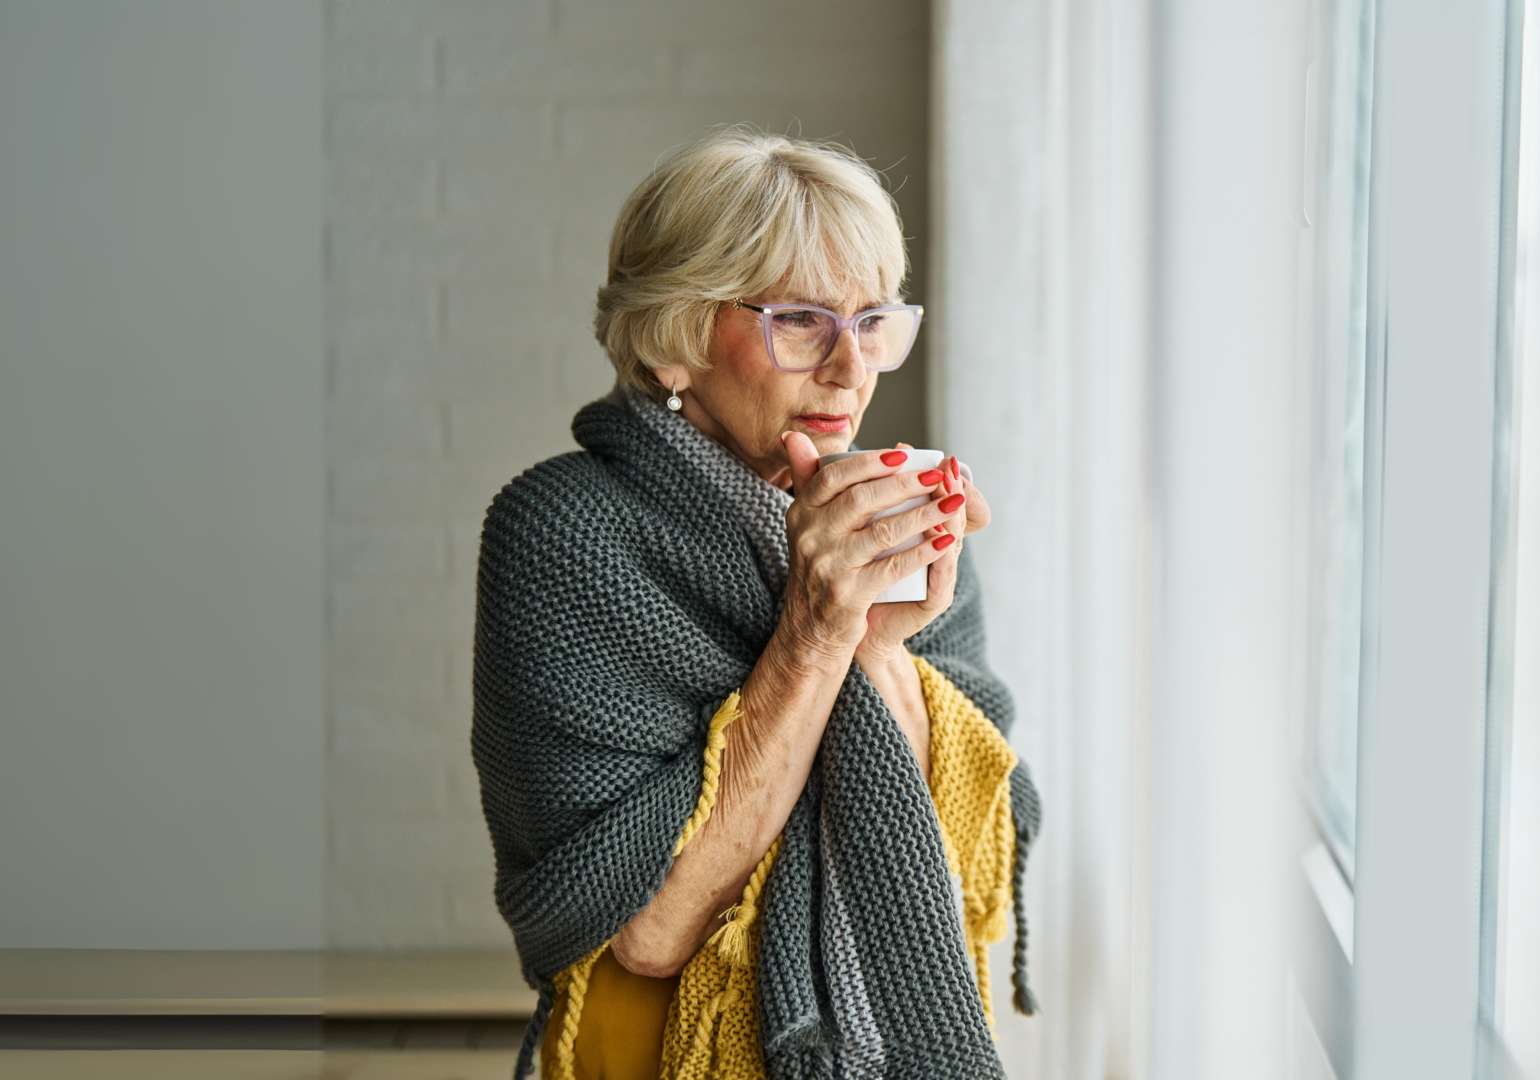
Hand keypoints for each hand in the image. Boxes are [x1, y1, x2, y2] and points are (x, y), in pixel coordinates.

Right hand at [778, 433, 960, 660]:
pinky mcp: (847, 595)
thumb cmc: (819, 568)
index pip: (833, 477)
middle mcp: (810, 537)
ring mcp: (828, 567)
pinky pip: (892, 568)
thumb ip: (805, 479)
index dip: (869, 462)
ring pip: (883, 532)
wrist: (810, 630)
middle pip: (861, 500)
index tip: (903, 453)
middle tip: (937, 475)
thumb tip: (792, 436)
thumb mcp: (805, 524)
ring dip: (923, 515)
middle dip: (904, 484)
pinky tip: (945, 541)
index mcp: (801, 513)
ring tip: (952, 502)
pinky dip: (922, 553)